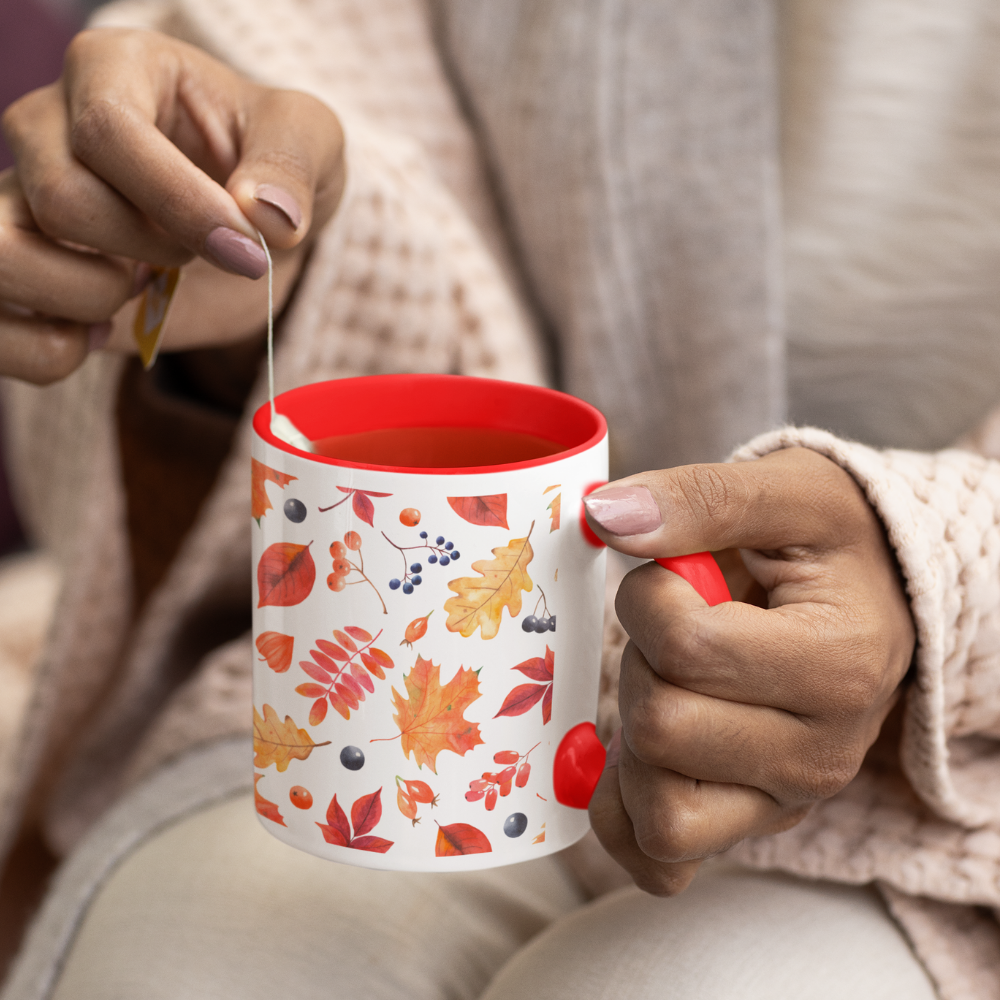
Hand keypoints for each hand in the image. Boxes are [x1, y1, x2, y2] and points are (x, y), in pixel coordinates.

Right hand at [0, 28, 344, 383]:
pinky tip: (102, 329)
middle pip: (61, 201)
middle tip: (194, 256)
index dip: (181, 206)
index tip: (246, 249)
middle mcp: (45, 127)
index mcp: (112, 70)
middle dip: (149, 251)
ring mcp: (19, 201)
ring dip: (91, 298)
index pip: (109, 132)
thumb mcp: (311, 141)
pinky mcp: (21, 272)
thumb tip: (263, 216)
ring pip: (5, 258)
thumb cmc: (273, 165)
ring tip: (139, 287)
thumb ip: (292, 165)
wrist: (255, 227)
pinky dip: (52, 352)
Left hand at [584, 447, 914, 894]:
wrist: (868, 594)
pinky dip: (625, 812)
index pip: (687, 648)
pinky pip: (661, 860)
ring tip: (672, 684)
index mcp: (841, 662)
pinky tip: (633, 754)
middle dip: (641, 663)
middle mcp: (822, 753)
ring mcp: (786, 800)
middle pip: (662, 729)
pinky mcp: (751, 826)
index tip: (674, 576)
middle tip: (677, 632)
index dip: (648, 598)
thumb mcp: (783, 493)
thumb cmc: (826, 542)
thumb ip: (699, 499)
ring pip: (658, 812)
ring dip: (632, 739)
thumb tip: (606, 518)